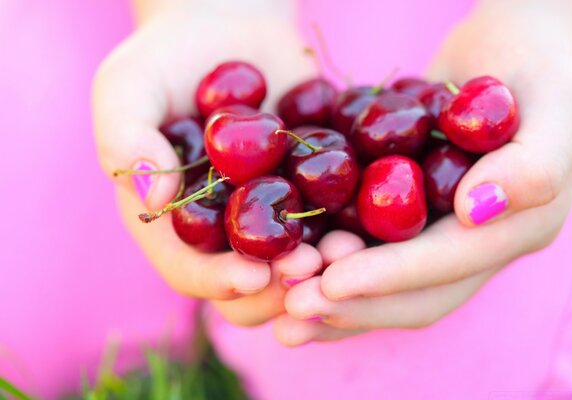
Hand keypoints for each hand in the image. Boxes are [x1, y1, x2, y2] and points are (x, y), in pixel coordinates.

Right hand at [93, 0, 320, 325]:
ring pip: (297, 264)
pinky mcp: (311, 191)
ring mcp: (270, 213)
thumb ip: (126, 139)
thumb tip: (154, 198)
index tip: (251, 274)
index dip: (216, 280)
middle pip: (248, 283)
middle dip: (277, 287)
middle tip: (309, 271)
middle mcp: (223, 228)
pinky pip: (334, 222)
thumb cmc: (168, 56)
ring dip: (323, 271)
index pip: (188, 269)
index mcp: (173, 221)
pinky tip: (369, 227)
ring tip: (347, 254)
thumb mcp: (128, 86)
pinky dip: (352, 231)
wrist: (230, 27)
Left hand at [274, 1, 571, 345]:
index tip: (331, 282)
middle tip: (290, 309)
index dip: (389, 278)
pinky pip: (367, 248)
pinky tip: (286, 267)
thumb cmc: (541, 67)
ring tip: (278, 304)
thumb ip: (531, 164)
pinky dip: (328, 264)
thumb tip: (476, 211)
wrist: (513, 48)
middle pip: (412, 295)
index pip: (446, 265)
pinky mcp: (410, 215)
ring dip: (332, 299)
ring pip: (385, 284)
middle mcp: (476, 245)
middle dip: (351, 305)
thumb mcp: (555, 105)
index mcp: (516, 230)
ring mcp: (440, 233)